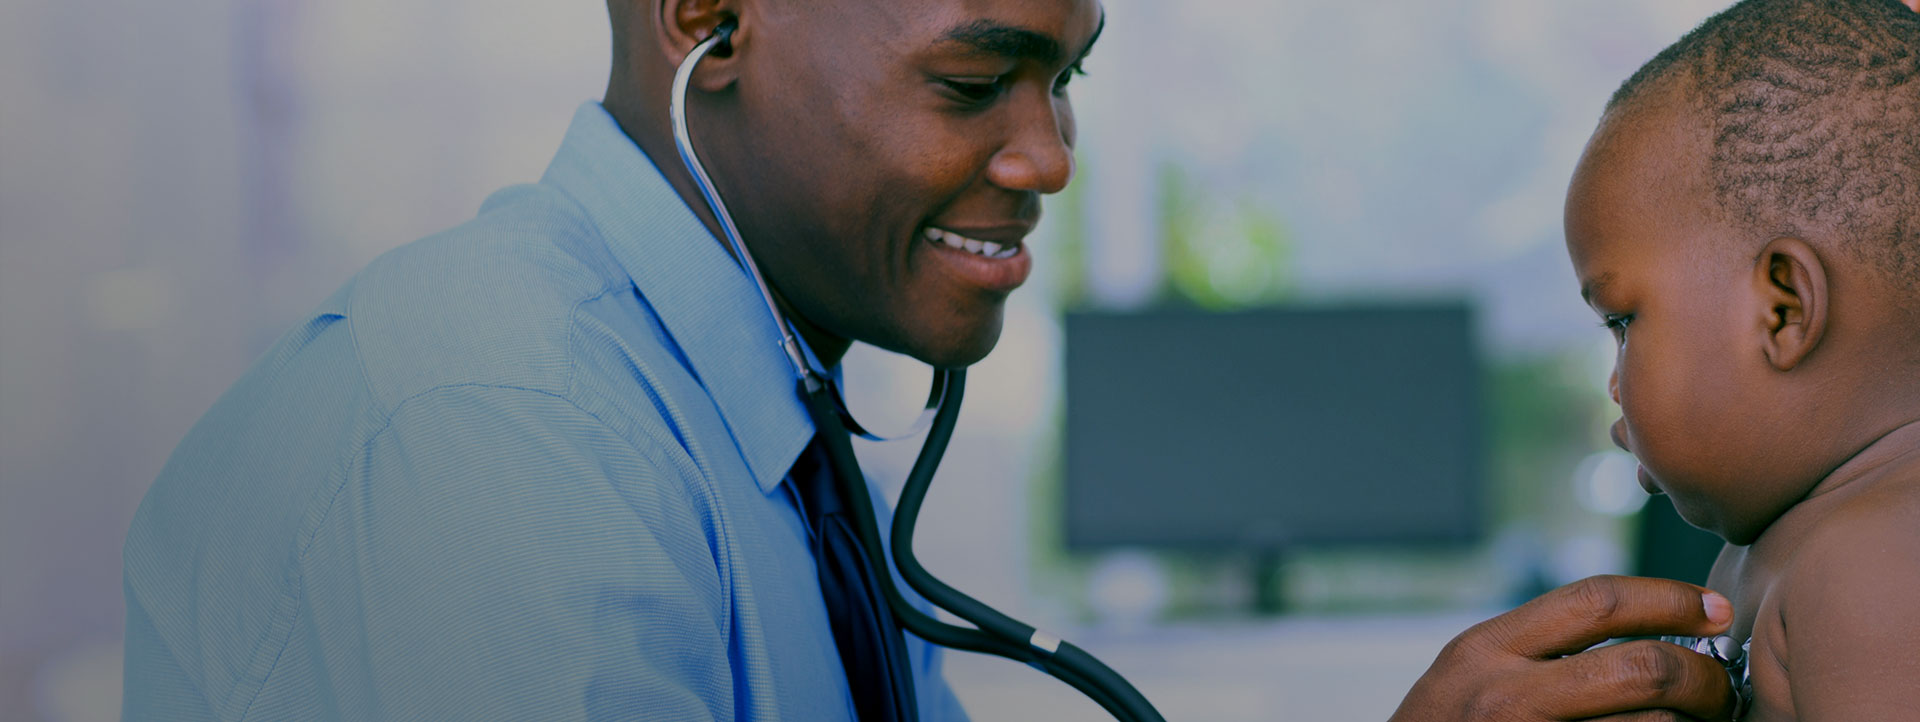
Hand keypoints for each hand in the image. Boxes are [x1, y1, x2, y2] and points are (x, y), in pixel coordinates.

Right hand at [1389, 575, 1736, 721]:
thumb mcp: (1468, 675)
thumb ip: (1530, 648)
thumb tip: (1636, 626)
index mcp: (1485, 649)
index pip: (1596, 601)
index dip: (1670, 599)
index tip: (1716, 610)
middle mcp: (1504, 695)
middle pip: (1639, 667)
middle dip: (1703, 676)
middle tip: (1725, 687)